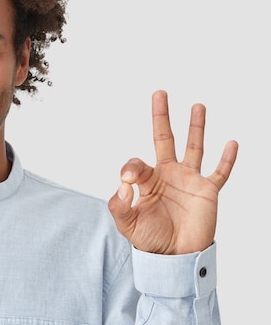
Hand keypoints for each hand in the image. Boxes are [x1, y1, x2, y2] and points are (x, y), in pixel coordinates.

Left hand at [108, 90, 237, 254]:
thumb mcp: (126, 223)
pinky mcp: (207, 191)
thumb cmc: (150, 239)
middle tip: (159, 93)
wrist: (174, 257)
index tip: (127, 182)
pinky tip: (231, 143)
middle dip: (161, 117)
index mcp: (147, 181)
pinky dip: (227, 159)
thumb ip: (118, 204)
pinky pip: (220, 173)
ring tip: (197, 106)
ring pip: (194, 148)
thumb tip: (122, 183)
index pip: (136, 163)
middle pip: (164, 139)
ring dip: (196, 127)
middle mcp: (168, 175)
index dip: (130, 168)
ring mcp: (189, 181)